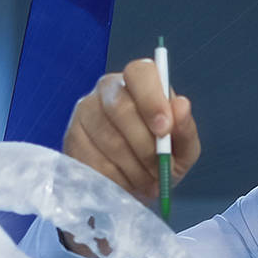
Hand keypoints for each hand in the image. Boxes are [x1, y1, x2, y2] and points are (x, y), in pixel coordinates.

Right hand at [63, 58, 200, 202]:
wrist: (137, 185)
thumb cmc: (162, 159)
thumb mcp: (183, 149)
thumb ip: (185, 129)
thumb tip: (181, 106)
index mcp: (140, 82)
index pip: (140, 73)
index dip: (152, 100)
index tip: (164, 129)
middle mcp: (108, 89)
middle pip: (120, 108)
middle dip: (144, 145)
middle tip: (159, 170)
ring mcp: (85, 111)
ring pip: (107, 138)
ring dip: (133, 168)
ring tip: (148, 182)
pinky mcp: (72, 138)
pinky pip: (93, 160)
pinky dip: (116, 178)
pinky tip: (127, 184)